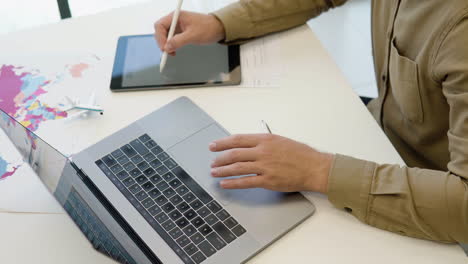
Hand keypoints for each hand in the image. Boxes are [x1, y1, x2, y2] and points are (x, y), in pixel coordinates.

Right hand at [154, 11, 225, 55]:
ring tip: (172, 53)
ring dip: (166, 45)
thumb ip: (179, 41)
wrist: (218, 29)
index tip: (164, 48)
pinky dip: (171, 46)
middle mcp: (175, 20)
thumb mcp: (193, 36)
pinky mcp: (180, 32)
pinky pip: (171, 39)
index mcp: (176, 16)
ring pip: (165, 36)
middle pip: (160, 31)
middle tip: (167, 52)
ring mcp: (177, 26)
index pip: (160, 25)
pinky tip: (174, 51)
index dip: (160, 37)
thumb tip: (167, 47)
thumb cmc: (208, 28)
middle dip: (162, 42)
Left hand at [209, 134, 333, 192]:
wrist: (314, 167)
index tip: (214, 145)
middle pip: (234, 154)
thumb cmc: (301, 154)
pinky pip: (245, 182)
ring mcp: (264, 167)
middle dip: (220, 158)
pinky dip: (233, 183)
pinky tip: (225, 184)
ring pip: (237, 168)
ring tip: (214, 173)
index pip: (238, 140)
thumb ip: (264, 142)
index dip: (223, 143)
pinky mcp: (267, 180)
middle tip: (212, 161)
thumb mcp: (280, 141)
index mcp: (265, 140)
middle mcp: (263, 152)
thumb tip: (248, 145)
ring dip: (223, 170)